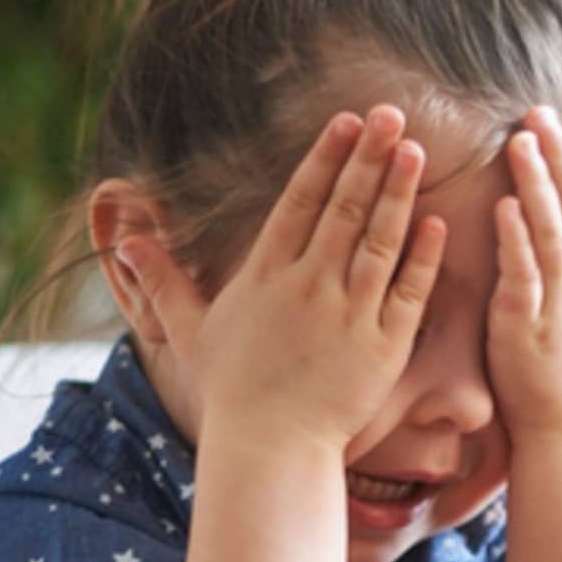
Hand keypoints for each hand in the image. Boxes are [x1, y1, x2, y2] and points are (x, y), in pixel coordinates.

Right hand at [118, 106, 446, 450]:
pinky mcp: (384, 344)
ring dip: (398, 193)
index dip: (325, 157)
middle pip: (344, 208)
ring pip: (379, 241)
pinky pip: (408, 291)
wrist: (271, 446)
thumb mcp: (192, 330)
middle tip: (391, 115)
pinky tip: (436, 222)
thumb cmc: (234, 391)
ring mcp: (349, 313)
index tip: (346, 121)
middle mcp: (309, 285)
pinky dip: (423, 257)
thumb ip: (164, 281)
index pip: (300, 201)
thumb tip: (125, 241)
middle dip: (368, 158)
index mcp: (266, 274)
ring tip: (416, 151)